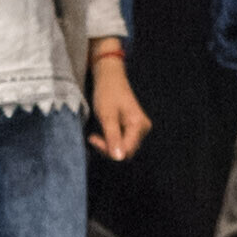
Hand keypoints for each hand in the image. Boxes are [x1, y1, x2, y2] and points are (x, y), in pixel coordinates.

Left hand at [85, 45, 149, 162]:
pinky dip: (111, 141)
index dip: (109, 150)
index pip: (126, 150)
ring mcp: (139, 129)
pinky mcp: (134, 129)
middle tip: (93, 138)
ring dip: (108, 145)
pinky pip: (123, 142)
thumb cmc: (107, 93)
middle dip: (108, 148)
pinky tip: (102, 133)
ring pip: (124, 148)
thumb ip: (113, 137)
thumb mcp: (107, 116)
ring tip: (96, 135)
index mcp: (139, 125)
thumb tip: (119, 158)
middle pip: (126, 151)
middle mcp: (143, 128)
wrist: (110, 78)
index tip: (93, 139)